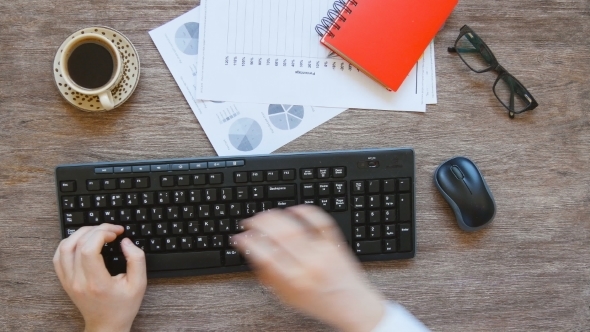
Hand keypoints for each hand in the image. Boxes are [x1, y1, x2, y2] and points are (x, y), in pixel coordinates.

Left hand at [53, 224, 146, 331]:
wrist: (106, 325)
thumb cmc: (123, 307)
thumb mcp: (139, 284)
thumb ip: (136, 259)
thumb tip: (125, 241)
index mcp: (97, 283)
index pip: (88, 249)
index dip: (101, 234)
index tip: (116, 233)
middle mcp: (78, 281)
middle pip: (76, 244)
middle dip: (95, 230)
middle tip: (111, 230)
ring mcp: (68, 281)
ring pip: (64, 247)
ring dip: (81, 234)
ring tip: (97, 232)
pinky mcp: (65, 280)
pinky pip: (59, 256)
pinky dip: (69, 243)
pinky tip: (83, 240)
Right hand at [233, 205, 384, 331]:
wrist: (352, 305)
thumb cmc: (319, 302)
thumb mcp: (287, 297)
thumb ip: (269, 276)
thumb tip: (252, 253)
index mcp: (294, 281)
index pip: (265, 255)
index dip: (248, 242)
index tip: (240, 237)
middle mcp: (308, 264)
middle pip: (279, 235)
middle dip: (260, 223)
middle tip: (250, 221)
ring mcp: (322, 252)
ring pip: (296, 226)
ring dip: (276, 215)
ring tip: (266, 215)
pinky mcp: (334, 243)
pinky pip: (321, 221)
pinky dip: (306, 211)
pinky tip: (294, 209)